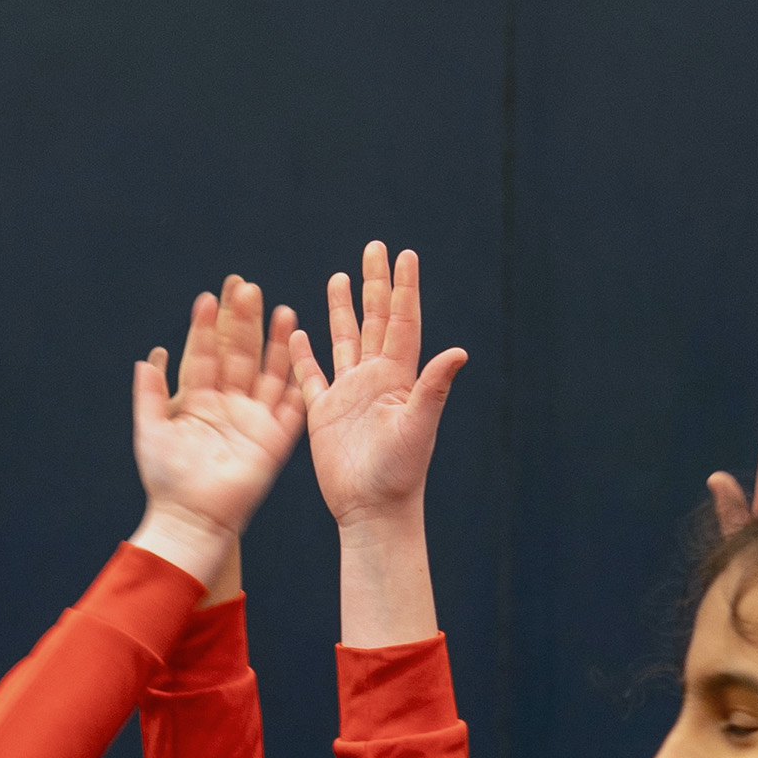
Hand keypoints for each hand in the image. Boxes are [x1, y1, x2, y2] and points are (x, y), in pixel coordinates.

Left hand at [128, 275, 306, 582]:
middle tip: (246, 288)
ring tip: (280, 309)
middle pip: (237, 354)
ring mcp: (253, 418)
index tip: (207, 298)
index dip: (206, 327)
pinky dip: (296, 377)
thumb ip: (150, 395)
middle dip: (242, 322)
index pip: (204, 354)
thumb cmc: (165, 480)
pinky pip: (290, 402)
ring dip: (274, 342)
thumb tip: (148, 357)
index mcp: (198, 400)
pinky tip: (300, 350)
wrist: (192, 518)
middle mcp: (227, 404)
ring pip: (267, 371)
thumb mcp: (151, 432)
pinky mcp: (274, 438)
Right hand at [295, 243, 466, 535]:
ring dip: (341, 309)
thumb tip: (459, 351)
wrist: (372, 509)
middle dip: (374, 284)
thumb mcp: (418, 426)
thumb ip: (434, 387)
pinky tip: (298, 333)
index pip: (401, 321)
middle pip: (373, 320)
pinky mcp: (324, 413)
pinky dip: (304, 355)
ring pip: (343, 340)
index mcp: (398, 377)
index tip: (405, 255)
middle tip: (374, 248)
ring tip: (339, 276)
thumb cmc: (400, 473)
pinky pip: (311, 377)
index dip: (404, 288)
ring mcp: (348, 395)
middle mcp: (374, 379)